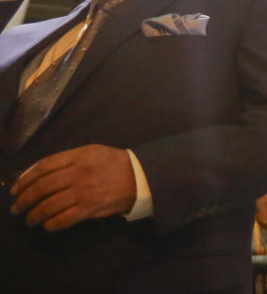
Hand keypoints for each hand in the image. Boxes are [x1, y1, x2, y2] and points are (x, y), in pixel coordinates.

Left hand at [9, 144, 136, 230]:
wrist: (140, 177)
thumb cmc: (112, 163)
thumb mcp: (91, 152)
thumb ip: (67, 160)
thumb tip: (37, 174)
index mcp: (78, 156)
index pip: (43, 167)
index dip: (25, 179)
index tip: (15, 189)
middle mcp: (79, 173)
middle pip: (42, 187)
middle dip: (24, 200)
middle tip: (16, 209)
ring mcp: (84, 191)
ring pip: (49, 205)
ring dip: (34, 215)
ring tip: (29, 220)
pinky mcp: (90, 208)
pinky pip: (64, 219)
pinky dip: (52, 224)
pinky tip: (47, 225)